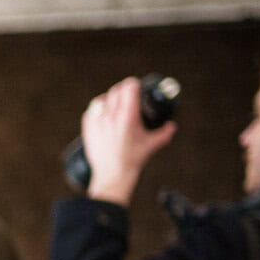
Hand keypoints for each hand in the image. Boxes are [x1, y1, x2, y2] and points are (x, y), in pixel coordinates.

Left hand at [81, 77, 176, 207]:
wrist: (113, 175)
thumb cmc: (132, 160)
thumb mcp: (151, 145)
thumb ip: (164, 134)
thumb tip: (171, 127)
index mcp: (128, 116)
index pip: (129, 88)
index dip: (134, 85)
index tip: (136, 87)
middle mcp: (111, 116)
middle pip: (115, 91)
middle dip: (123, 91)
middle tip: (128, 96)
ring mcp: (97, 122)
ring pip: (102, 99)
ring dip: (109, 99)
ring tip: (115, 105)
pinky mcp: (88, 129)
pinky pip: (91, 111)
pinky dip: (97, 110)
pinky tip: (103, 114)